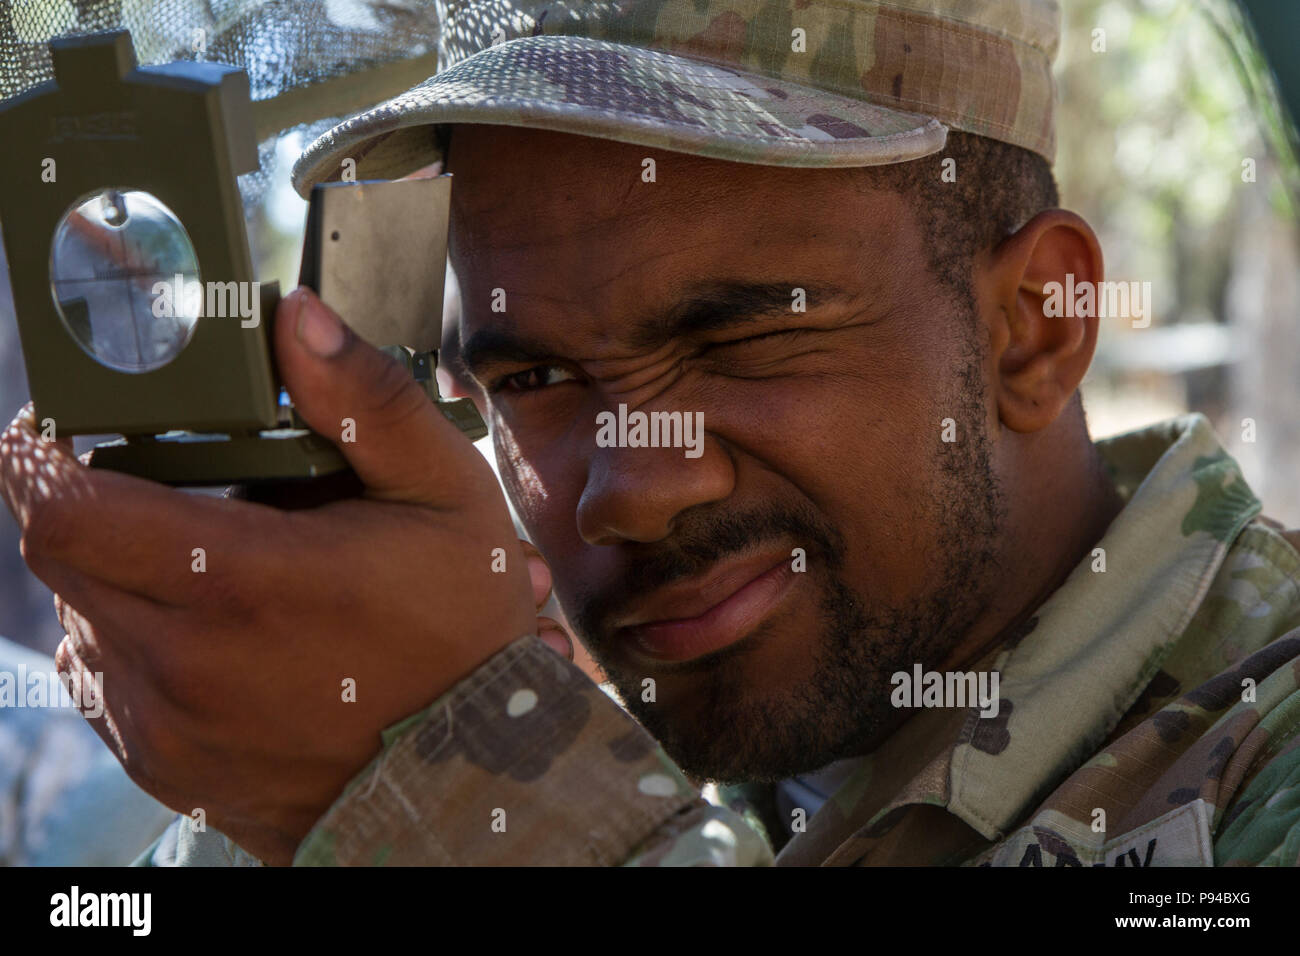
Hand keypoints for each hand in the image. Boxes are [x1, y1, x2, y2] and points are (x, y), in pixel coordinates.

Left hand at [0, 288, 567, 864]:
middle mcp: (182, 662)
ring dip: (115, 572)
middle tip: (148, 479)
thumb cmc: (462, 636)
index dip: (37, 453)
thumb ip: (365, 401)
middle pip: (56, 555)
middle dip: (84, 501)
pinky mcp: (169, 769)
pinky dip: (132, 640)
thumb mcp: (447, 498)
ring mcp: (167, 725)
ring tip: (201, 563)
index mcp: (241, 580)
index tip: (57, 424)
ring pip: (79, 618)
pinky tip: (204, 630)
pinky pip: (105, 684)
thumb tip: (295, 316)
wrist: (466, 781)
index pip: (62, 506)